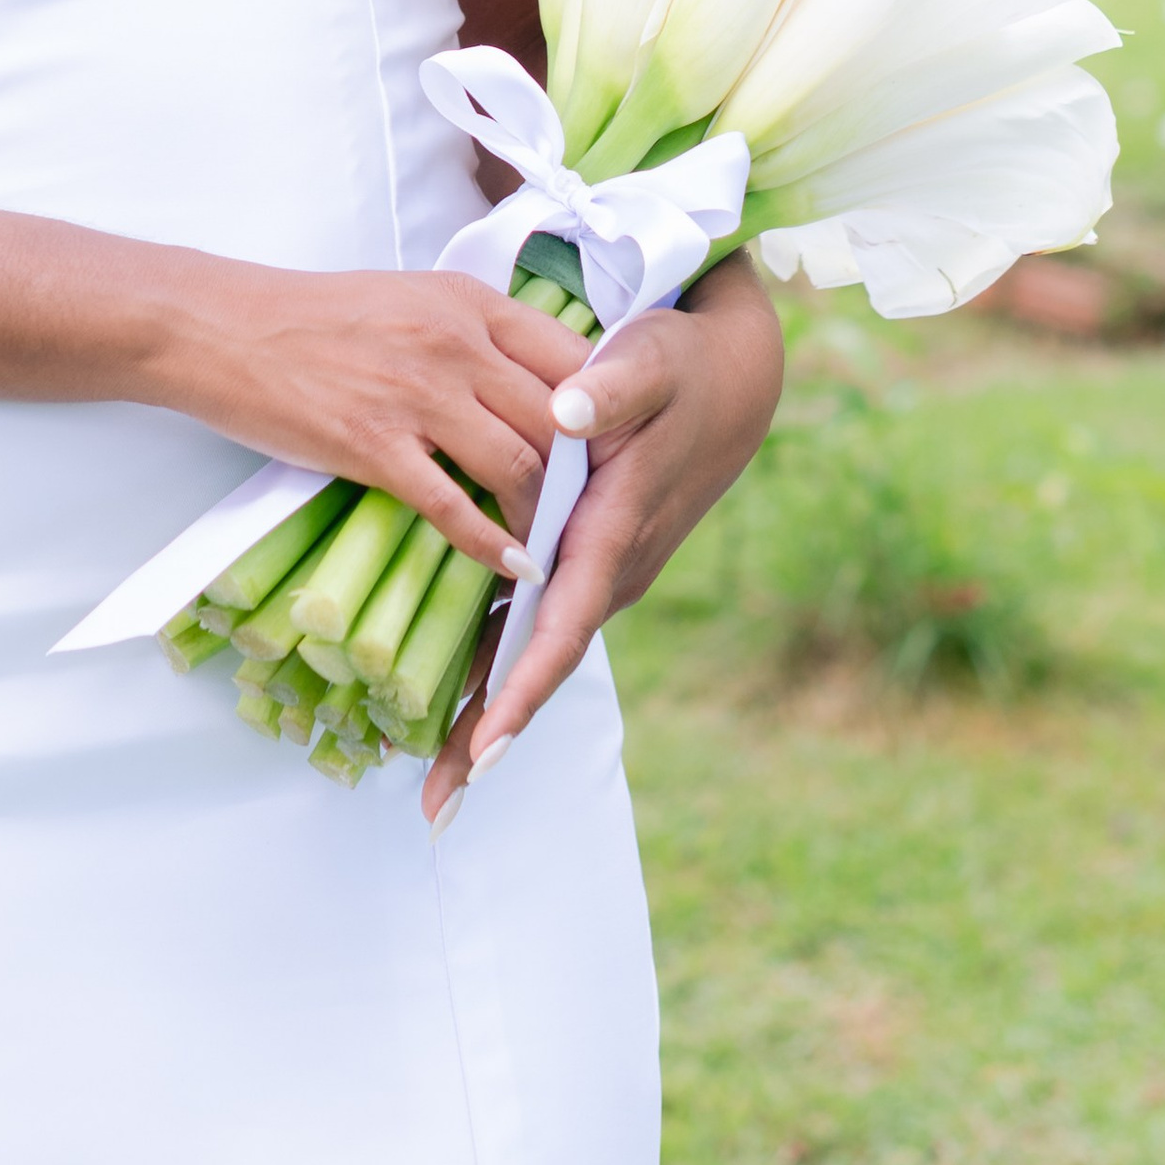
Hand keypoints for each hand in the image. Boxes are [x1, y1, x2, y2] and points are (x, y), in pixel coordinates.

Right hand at [157, 261, 597, 580]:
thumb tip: (527, 378)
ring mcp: (416, 394)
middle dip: (587, 474)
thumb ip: (471, 332)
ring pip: (517, 463)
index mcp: (469, 302)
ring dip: (545, 514)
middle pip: (558, 417)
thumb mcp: (409, 300)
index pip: (573, 356)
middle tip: (599, 514)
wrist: (221, 327)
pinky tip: (511, 567)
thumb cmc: (313, 317)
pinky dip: (491, 543)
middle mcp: (455, 342)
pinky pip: (452, 505)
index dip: (607, 411)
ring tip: (558, 546)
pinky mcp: (373, 444)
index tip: (618, 453)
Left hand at [421, 247, 784, 821]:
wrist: (731, 381)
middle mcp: (608, 571)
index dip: (520, 688)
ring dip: (484, 715)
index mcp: (615, 533)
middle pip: (538, 666)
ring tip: (433, 783)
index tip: (484, 746)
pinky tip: (448, 703)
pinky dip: (493, 668)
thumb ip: (611, 385)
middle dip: (488, 735)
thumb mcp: (650, 361)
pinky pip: (533, 626)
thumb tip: (568, 408)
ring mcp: (598, 573)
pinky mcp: (584, 560)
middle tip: (436, 804)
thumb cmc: (679, 368)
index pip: (562, 627)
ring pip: (533, 655)